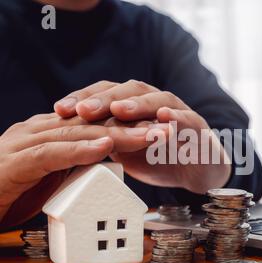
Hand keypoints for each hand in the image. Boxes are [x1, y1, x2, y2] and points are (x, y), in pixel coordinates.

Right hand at [0, 113, 163, 228]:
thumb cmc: (11, 192)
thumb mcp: (52, 178)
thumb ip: (75, 165)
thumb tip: (103, 161)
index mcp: (52, 133)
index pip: (97, 124)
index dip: (130, 126)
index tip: (160, 131)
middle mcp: (42, 130)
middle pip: (95, 123)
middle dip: (133, 125)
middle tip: (166, 128)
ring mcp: (27, 142)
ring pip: (79, 132)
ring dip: (118, 133)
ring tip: (150, 135)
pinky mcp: (16, 161)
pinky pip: (53, 151)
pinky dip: (81, 148)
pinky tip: (106, 145)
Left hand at [55, 80, 231, 193]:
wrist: (197, 168)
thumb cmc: (160, 156)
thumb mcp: (127, 148)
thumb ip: (105, 138)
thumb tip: (68, 138)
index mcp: (136, 106)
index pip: (108, 93)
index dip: (84, 98)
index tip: (60, 110)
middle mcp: (155, 102)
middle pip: (129, 91)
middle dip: (105, 99)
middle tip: (83, 110)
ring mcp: (178, 112)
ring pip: (158, 100)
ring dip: (138, 104)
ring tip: (119, 110)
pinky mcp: (198, 127)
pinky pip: (188, 120)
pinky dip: (177, 118)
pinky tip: (166, 117)